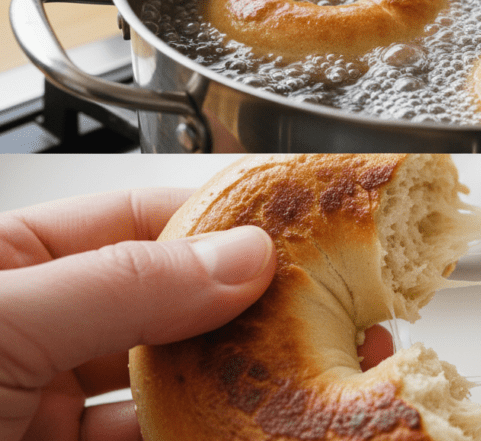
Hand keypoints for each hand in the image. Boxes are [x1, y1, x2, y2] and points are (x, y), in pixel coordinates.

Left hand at [0, 189, 275, 440]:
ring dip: (216, 380)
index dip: (210, 222)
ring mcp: (44, 398)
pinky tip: (225, 425)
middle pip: (161, 300)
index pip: (132, 219)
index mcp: (9, 260)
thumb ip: (121, 285)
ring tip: (272, 373)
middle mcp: (34, 324)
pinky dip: (191, 431)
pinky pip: (147, 435)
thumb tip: (238, 255)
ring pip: (160, 378)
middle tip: (294, 313)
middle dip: (227, 306)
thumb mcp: (4, 323)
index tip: (279, 240)